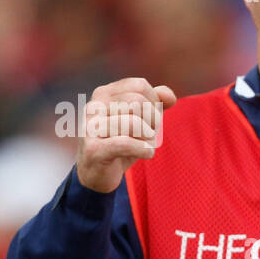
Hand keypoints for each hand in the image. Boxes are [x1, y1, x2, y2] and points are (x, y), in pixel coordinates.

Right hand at [76, 78, 176, 192]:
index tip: (150, 118)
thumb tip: (168, 95)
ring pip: (134, 123)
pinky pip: (126, 144)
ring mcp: (91, 127)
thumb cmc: (121, 142)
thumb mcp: (142, 120)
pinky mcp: (93, 149)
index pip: (139, 85)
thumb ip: (156, 103)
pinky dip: (144, 150)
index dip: (154, 102)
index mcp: (104, 93)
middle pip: (138, 102)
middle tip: (149, 133)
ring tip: (145, 144)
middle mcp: (94, 106)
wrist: (96, 173)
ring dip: (149, 137)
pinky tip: (146, 154)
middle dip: (153, 120)